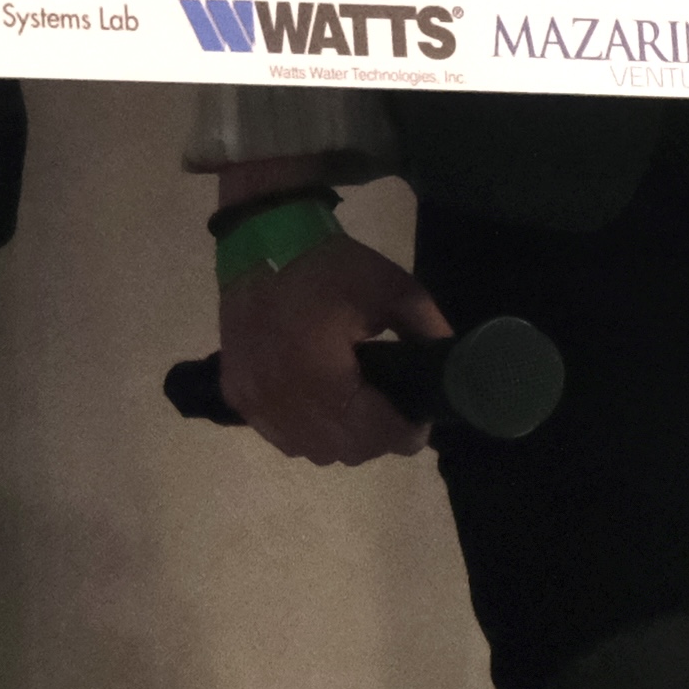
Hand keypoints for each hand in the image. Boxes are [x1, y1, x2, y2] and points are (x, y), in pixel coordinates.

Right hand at [218, 225, 453, 465]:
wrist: (261, 238)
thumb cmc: (329, 264)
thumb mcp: (393, 289)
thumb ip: (427, 333)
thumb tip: (451, 370)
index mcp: (322, 376)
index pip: (374, 435)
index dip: (406, 434)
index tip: (419, 418)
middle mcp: (282, 399)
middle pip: (346, 451)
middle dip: (376, 437)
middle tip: (390, 408)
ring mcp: (254, 400)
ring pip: (312, 450)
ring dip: (340, 439)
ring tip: (355, 406)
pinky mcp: (237, 393)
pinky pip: (281, 437)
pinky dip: (306, 431)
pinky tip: (319, 403)